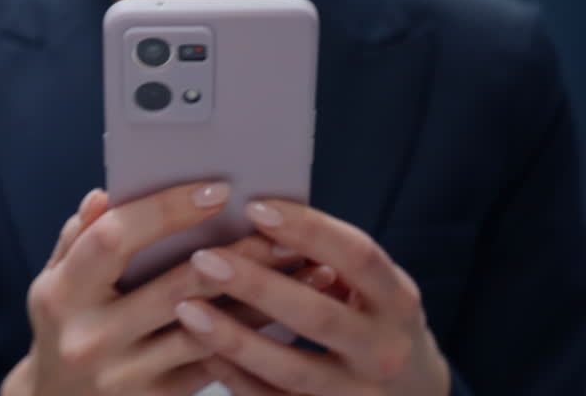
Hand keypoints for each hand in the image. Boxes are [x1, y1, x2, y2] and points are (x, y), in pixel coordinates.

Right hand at [2, 184, 330, 395]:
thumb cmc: (61, 327)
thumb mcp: (52, 281)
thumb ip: (78, 238)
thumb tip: (106, 195)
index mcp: (62, 294)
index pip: (115, 239)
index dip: (166, 210)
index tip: (218, 190)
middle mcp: (92, 337)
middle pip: (177, 286)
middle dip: (239, 255)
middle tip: (285, 232)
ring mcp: (125, 375)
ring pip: (208, 330)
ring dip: (262, 299)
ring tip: (306, 271)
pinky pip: (214, 365)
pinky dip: (252, 337)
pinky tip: (286, 314)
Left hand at [174, 200, 451, 395]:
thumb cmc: (375, 321)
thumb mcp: (374, 288)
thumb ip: (331, 258)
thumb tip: (256, 215)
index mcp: (398, 301)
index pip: (357, 256)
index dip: (307, 229)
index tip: (253, 207)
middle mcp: (385, 351)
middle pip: (318, 316)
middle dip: (257, 286)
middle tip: (203, 259)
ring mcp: (358, 395)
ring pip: (292, 370)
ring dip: (235, 339)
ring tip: (187, 309)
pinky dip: (237, 378)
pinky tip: (202, 351)